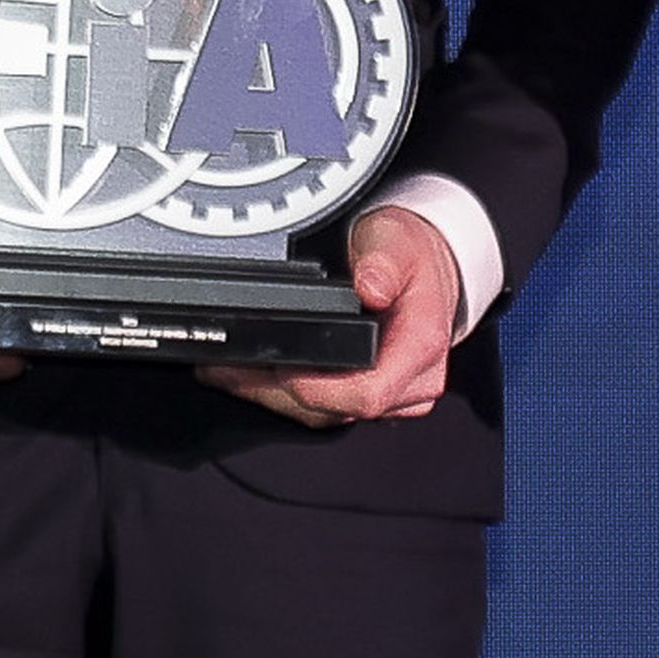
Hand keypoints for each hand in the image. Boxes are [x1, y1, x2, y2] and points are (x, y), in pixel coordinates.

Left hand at [202, 203, 464, 423]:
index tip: (282, 370)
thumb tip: (371, 287)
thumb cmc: (411, 256)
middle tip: (231, 367)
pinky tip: (257, 375)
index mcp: (421, 346)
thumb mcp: (395, 240)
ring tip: (230, 370)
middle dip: (277, 392)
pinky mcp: (375, 400)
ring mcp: (395, 397)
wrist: (428, 266)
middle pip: (336, 411)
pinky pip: (327, 411)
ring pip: (325, 417)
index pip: (368, 395)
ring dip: (274, 396)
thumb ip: (383, 260)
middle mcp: (414, 381)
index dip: (318, 391)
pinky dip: (288, 395)